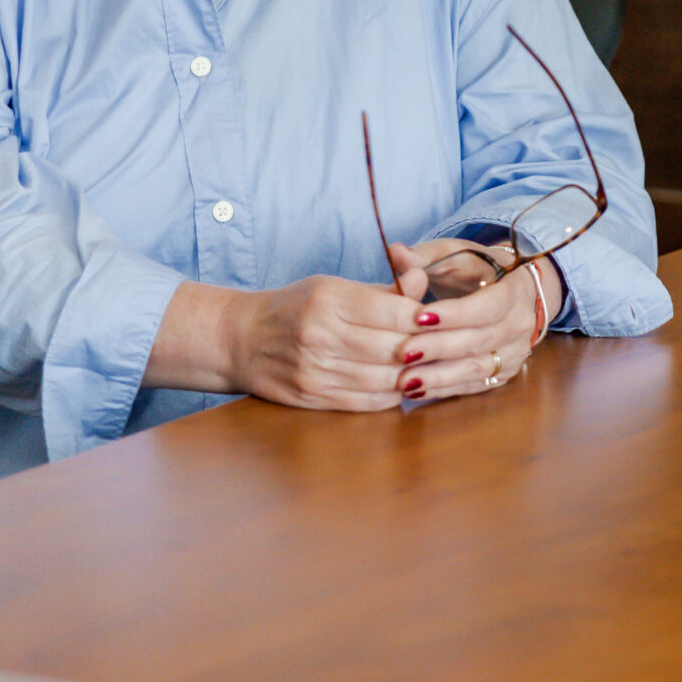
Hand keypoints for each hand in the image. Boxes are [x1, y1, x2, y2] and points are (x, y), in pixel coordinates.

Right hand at [150, 275, 425, 410]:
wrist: (239, 339)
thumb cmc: (295, 307)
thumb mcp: (333, 286)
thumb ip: (383, 289)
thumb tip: (422, 279)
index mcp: (330, 299)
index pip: (395, 311)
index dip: (425, 318)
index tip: (438, 318)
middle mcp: (321, 335)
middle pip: (394, 348)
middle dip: (424, 349)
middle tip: (442, 346)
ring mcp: (315, 371)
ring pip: (385, 379)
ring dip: (412, 375)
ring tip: (427, 367)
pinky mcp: (312, 398)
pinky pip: (366, 403)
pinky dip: (391, 395)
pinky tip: (401, 385)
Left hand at [384, 242, 556, 402]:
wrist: (521, 293)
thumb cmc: (482, 270)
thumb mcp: (458, 254)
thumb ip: (426, 255)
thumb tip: (396, 253)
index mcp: (515, 289)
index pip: (488, 306)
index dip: (455, 314)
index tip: (419, 317)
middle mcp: (521, 324)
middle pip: (479, 340)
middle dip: (438, 348)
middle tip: (403, 352)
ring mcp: (515, 352)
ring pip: (477, 368)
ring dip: (439, 376)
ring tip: (404, 380)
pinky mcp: (503, 373)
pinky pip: (473, 385)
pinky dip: (444, 389)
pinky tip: (416, 390)